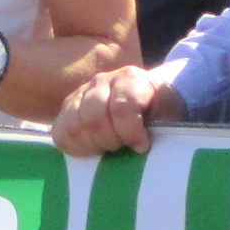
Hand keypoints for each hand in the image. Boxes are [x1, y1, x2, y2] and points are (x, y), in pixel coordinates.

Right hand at [53, 63, 179, 155]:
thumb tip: (144, 150)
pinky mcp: (68, 109)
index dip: (131, 132)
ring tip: (109, 149)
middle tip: (123, 149)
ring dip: (92, 145)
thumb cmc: (161, 113)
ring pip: (74, 126)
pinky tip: (92, 150)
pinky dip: (75, 147)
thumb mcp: (169, 116)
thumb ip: (160, 127)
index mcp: (131, 79)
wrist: (149, 102)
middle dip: (111, 141)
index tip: (143, 146)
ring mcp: (82, 93)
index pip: (122, 106)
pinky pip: (60, 133)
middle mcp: (103, 81)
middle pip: (94, 118)